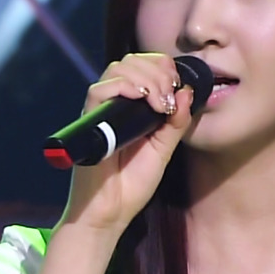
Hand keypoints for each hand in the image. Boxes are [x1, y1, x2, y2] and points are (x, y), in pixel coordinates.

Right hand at [60, 52, 195, 236]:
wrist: (110, 211)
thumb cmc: (132, 184)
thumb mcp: (163, 149)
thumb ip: (176, 122)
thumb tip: (186, 92)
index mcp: (132, 107)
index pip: (144, 67)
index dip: (162, 66)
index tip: (177, 85)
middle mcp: (115, 104)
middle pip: (132, 61)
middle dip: (158, 71)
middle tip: (170, 96)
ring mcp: (101, 111)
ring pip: (118, 69)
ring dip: (146, 78)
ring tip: (160, 103)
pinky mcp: (88, 120)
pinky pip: (100, 90)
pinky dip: (124, 87)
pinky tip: (142, 100)